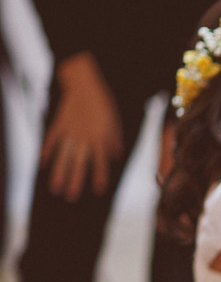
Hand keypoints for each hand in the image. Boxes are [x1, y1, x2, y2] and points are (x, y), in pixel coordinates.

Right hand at [41, 52, 122, 201]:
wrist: (84, 84)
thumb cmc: (103, 104)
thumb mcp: (115, 122)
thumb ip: (114, 140)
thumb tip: (116, 156)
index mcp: (100, 138)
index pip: (100, 162)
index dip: (99, 176)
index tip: (98, 191)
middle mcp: (84, 137)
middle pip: (78, 163)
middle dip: (75, 181)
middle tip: (71, 197)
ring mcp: (69, 131)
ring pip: (63, 156)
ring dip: (58, 173)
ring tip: (55, 189)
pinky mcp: (58, 124)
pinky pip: (51, 140)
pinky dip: (46, 152)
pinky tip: (42, 165)